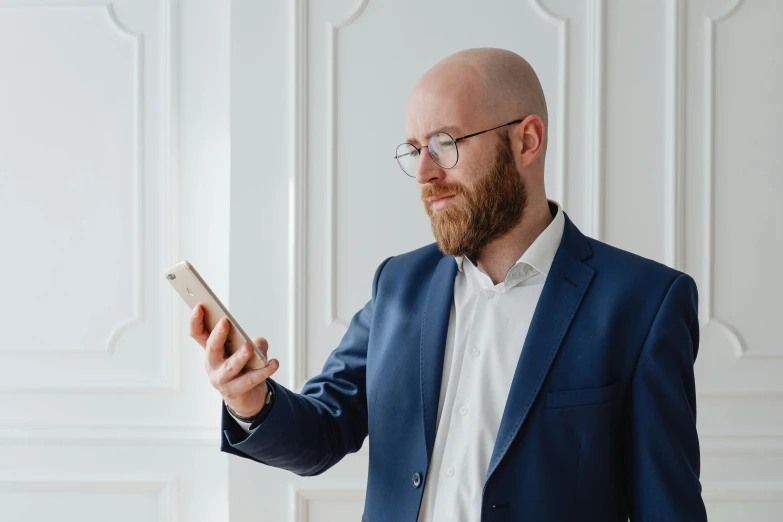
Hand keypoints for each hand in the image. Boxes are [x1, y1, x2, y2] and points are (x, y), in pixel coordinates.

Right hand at [189, 303, 279, 417]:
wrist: (247, 397)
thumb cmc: (244, 367)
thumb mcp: (247, 350)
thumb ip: (254, 343)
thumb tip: (257, 344)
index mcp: (211, 350)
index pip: (198, 333)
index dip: (196, 320)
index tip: (199, 305)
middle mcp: (212, 364)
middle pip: (211, 348)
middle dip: (217, 334)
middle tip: (225, 321)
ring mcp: (221, 380)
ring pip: (230, 366)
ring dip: (239, 356)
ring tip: (249, 347)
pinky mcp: (235, 391)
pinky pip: (250, 380)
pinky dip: (264, 371)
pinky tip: (274, 363)